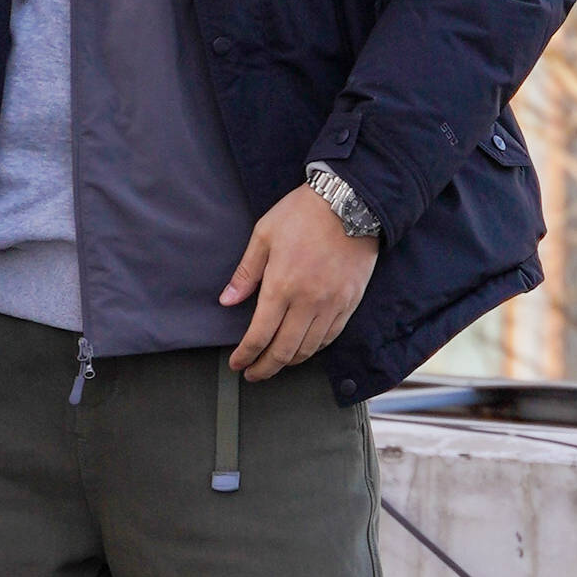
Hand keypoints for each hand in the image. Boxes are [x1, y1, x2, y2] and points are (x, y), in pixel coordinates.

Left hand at [220, 185, 378, 381]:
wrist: (350, 203)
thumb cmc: (303, 214)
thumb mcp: (264, 234)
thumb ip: (245, 273)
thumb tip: (227, 301)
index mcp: (281, 285)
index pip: (259, 335)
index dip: (245, 355)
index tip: (237, 363)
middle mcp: (307, 302)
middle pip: (283, 351)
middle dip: (264, 368)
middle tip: (253, 373)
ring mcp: (332, 305)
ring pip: (308, 349)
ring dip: (289, 362)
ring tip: (275, 362)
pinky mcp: (350, 303)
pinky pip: (330, 337)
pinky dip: (314, 349)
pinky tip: (303, 348)